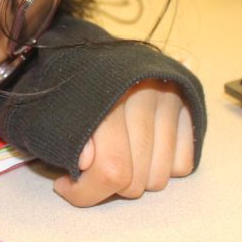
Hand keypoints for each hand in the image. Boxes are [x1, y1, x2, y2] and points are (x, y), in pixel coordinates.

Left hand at [53, 79, 193, 206]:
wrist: (95, 49)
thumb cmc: (71, 86)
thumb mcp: (53, 107)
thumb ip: (65, 138)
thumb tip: (85, 163)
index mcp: (105, 97)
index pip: (111, 169)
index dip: (85, 192)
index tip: (65, 185)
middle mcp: (143, 97)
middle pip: (135, 181)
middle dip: (108, 189)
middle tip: (91, 170)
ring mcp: (170, 101)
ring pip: (159, 178)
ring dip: (136, 180)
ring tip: (119, 158)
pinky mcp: (188, 105)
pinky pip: (182, 165)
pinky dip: (163, 168)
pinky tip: (144, 150)